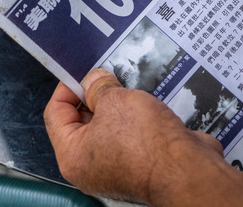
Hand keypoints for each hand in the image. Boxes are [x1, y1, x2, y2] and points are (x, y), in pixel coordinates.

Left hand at [45, 69, 242, 205]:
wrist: (186, 170)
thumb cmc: (145, 140)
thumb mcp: (115, 100)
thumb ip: (99, 87)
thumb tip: (93, 80)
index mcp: (72, 156)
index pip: (55, 115)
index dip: (67, 88)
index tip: (84, 72)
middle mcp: (90, 167)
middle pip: (83, 123)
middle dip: (96, 97)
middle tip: (112, 76)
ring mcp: (116, 168)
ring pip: (111, 128)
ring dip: (121, 107)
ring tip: (133, 88)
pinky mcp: (142, 166)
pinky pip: (132, 137)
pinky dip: (139, 120)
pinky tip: (150, 105)